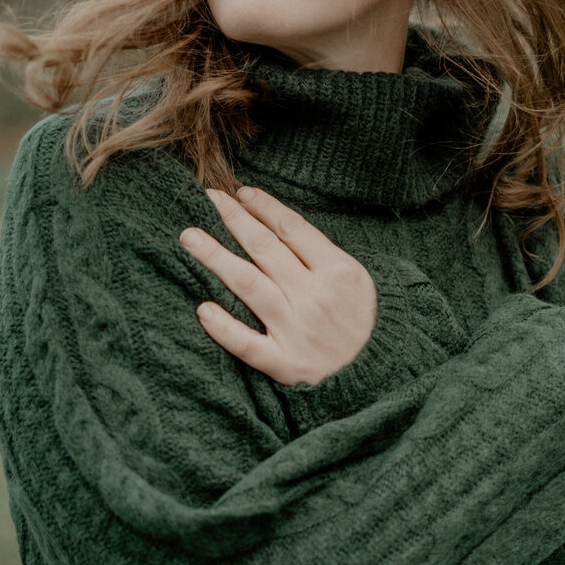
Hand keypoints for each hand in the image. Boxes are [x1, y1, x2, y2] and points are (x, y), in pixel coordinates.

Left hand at [179, 187, 376, 384]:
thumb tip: (273, 221)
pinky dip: (225, 327)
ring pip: (249, 286)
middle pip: (265, 249)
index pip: (292, 228)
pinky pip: (248, 344)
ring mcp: (298, 331)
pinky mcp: (285, 363)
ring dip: (216, 258)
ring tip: (189, 238)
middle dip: (234, 220)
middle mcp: (314, 297)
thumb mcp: (353, 277)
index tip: (241, 193)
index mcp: (336, 271)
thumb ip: (318, 253)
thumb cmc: (359, 318)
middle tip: (208, 199)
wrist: (375, 371)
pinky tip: (203, 309)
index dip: (263, 207)